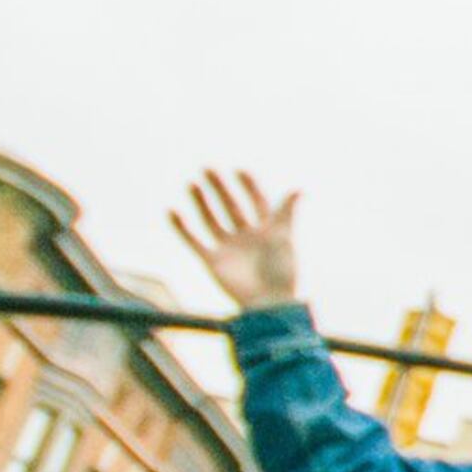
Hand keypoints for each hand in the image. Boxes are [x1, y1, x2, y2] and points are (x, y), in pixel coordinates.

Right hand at [170, 169, 300, 306]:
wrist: (268, 304)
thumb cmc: (282, 272)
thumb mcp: (284, 238)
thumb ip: (286, 212)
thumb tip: (299, 187)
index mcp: (267, 230)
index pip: (257, 202)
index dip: (249, 186)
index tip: (240, 170)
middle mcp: (246, 237)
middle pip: (230, 206)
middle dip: (220, 188)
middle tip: (208, 168)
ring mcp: (228, 248)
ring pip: (211, 220)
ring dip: (201, 202)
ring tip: (192, 183)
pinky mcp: (212, 261)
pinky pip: (194, 241)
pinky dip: (182, 227)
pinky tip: (172, 210)